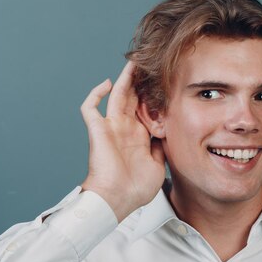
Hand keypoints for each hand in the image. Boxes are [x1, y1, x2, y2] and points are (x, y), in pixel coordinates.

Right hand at [80, 62, 165, 221]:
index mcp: (139, 137)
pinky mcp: (97, 130)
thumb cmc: (135, 190)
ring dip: (124, 79)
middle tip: (150, 63)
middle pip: (133, 97)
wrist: (117, 200)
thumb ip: (163, 146)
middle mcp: (125, 129)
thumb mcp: (158, 165)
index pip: (147, 109)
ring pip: (116, 96)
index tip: (166, 82)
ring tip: (134, 61)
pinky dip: (95, 94)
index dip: (154, 96)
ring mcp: (110, 128)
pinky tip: (107, 83)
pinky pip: (90, 108)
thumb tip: (170, 133)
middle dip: (141, 80)